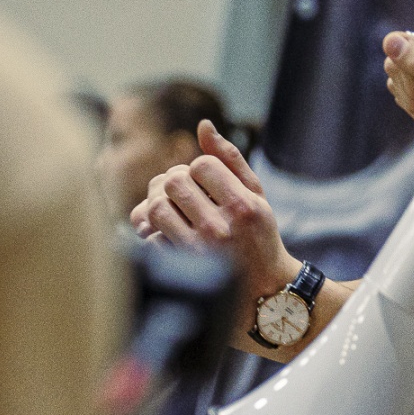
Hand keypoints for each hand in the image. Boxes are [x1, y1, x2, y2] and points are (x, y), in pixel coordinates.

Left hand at [131, 121, 299, 309]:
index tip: (205, 181)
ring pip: (155, 208)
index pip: (201, 164)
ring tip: (172, 211)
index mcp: (244, 206)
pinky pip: (150, 239)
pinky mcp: (182, 269)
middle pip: (174, 181)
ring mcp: (200, 250)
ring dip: (159, 206)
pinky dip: (153, 234)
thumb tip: (203, 125)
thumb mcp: (256, 196)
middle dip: (174, 182)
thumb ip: (230, 160)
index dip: (198, 168)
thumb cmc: (259, 235)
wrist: (264, 289)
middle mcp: (222, 227)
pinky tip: (167, 235)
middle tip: (183, 193)